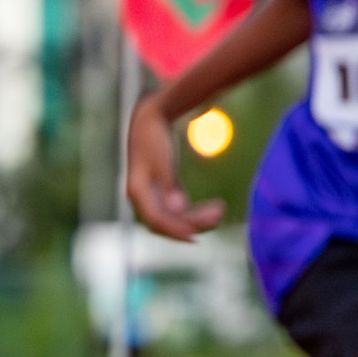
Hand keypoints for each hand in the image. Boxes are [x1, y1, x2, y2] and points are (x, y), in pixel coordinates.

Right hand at [126, 96, 224, 240]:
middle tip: (218, 215)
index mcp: (137, 192)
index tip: (196, 237)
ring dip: (195, 218)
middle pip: (166, 222)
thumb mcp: (163, 161)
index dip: (175, 231)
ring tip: (220, 210)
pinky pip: (177, 209)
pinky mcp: (161, 190)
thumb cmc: (154, 138)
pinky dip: (193, 211)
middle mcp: (142, 198)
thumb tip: (177, 209)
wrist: (148, 120)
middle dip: (191, 223)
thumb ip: (170, 186)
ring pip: (173, 217)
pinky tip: (211, 208)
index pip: (156, 221)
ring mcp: (151, 195)